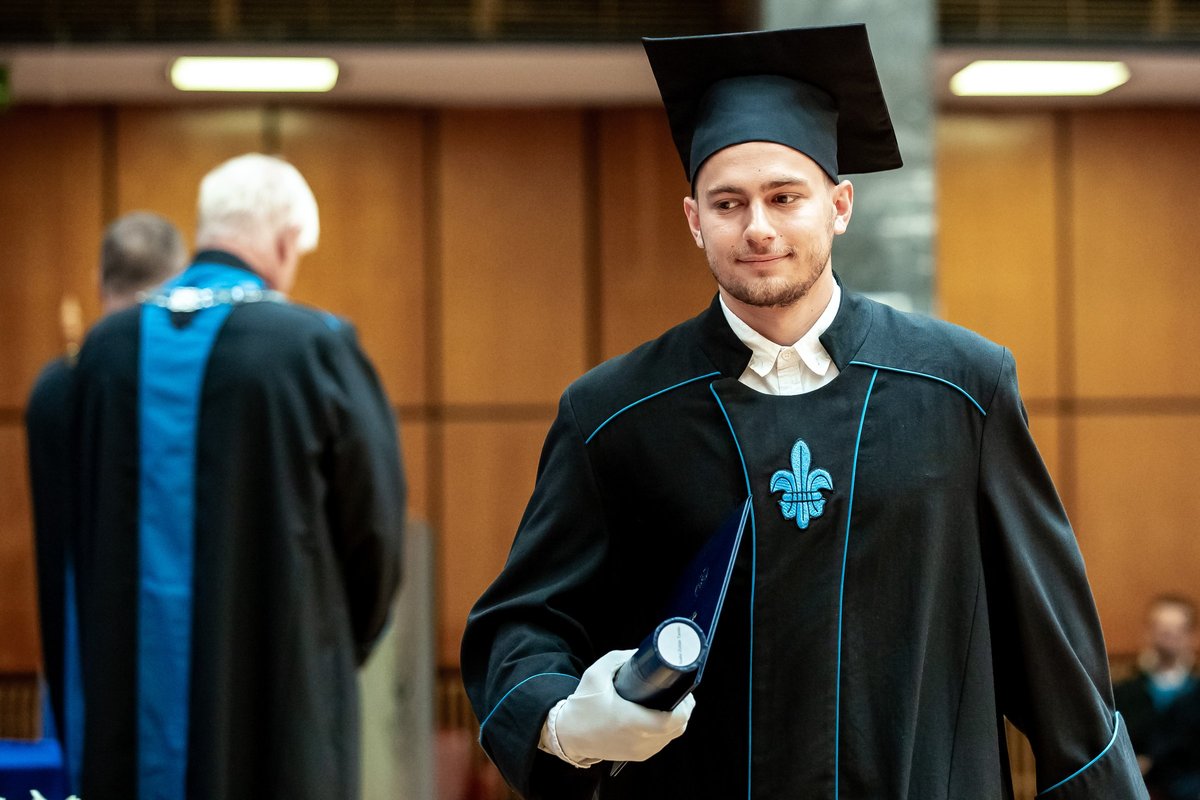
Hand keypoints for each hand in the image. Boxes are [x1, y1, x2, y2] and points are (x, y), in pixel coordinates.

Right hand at [549, 649, 695, 764]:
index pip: (674, 720)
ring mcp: (640, 751)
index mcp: (632, 722)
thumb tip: (641, 654)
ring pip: (672, 736)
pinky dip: (665, 729)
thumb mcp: (596, 674)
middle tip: (676, 690)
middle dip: (682, 708)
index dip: (685, 704)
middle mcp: (640, 741)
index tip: (682, 689)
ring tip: (667, 701)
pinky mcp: (638, 756)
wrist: (568, 735)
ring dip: (675, 719)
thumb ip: (620, 659)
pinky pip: (661, 742)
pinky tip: (657, 714)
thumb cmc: (582, 706)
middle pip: (678, 727)